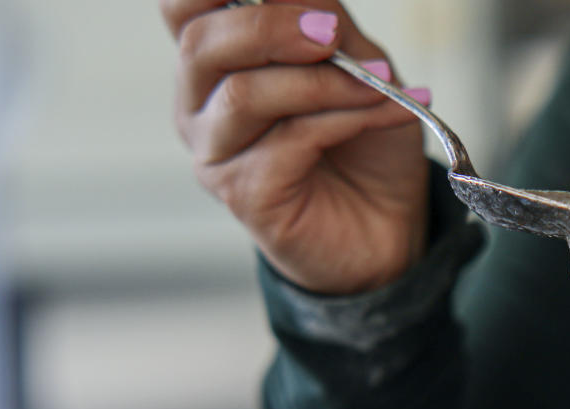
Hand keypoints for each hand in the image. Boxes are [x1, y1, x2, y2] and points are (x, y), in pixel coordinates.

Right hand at [161, 0, 430, 292]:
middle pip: (203, 44)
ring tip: (377, 82)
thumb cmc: (365, 143)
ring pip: (245, 95)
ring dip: (320, 82)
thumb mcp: (354, 61)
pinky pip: (288, 141)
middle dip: (272, 27)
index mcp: (214, 62)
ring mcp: (215, 153)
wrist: (387, 224)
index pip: (182, 7)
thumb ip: (324, 18)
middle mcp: (200, 105)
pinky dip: (344, 119)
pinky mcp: (244, 194)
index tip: (295, 1)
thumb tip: (312, 1)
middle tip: (331, 32)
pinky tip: (385, 112)